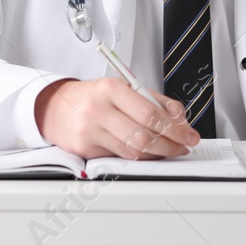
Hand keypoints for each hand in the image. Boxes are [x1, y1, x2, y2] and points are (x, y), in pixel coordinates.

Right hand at [33, 77, 199, 159]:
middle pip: (144, 136)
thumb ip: (153, 99)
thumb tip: (179, 116)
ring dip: (158, 154)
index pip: (150, 113)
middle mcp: (99, 109)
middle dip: (171, 145)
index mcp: (111, 88)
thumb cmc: (93, 96)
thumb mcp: (123, 87)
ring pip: (134, 151)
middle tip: (184, 146)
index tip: (189, 134)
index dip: (175, 128)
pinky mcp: (86, 149)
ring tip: (171, 150)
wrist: (56, 107)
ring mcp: (90, 131)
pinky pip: (121, 157)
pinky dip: (140, 157)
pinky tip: (149, 152)